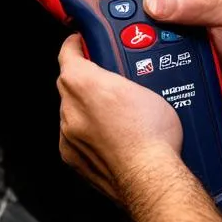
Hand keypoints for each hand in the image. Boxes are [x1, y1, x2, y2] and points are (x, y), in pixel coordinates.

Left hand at [57, 34, 183, 206]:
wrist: (151, 179)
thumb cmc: (153, 137)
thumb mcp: (149, 88)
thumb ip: (124, 75)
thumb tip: (125, 71)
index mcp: (84, 83)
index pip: (69, 52)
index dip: (76, 44)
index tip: (80, 42)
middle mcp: (70, 108)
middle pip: (70, 83)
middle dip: (86, 79)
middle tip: (109, 81)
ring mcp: (68, 134)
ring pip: (72, 111)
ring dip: (87, 109)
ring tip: (116, 116)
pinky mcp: (71, 156)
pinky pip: (74, 136)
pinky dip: (87, 133)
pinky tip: (111, 137)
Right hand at [143, 0, 221, 118]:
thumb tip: (158, 0)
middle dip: (135, 14)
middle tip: (151, 23)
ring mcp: (168, 31)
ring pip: (133, 34)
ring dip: (140, 44)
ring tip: (160, 47)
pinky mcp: (165, 61)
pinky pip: (143, 65)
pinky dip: (146, 68)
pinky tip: (156, 67)